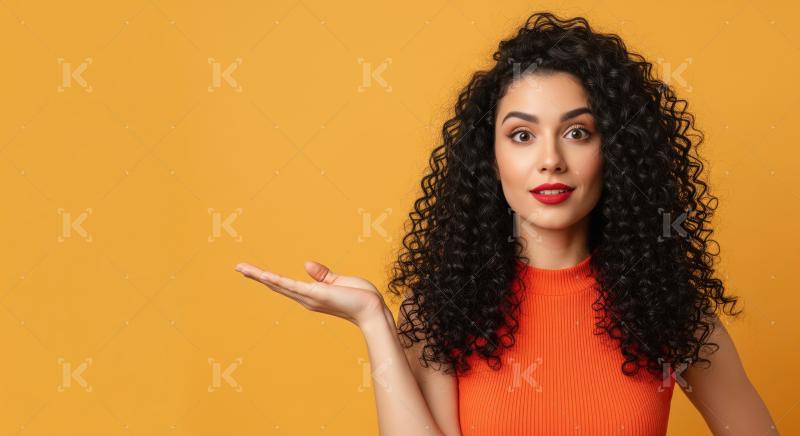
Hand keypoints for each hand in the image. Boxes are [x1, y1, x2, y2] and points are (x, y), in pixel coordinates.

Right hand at [234, 260, 388, 327]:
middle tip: (238, 266)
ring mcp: (309, 298)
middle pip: (276, 285)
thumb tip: (306, 264)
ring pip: (280, 285)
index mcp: (310, 294)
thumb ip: (322, 275)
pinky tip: (265, 275)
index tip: (252, 270)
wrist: (373, 310)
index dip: (268, 277)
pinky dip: (278, 281)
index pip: (284, 284)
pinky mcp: (316, 295)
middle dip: (256, 276)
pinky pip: (293, 287)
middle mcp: (306, 299)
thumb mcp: (338, 282)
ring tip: (243, 268)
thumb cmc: (360, 297)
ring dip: (261, 276)